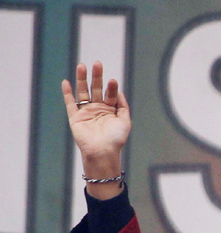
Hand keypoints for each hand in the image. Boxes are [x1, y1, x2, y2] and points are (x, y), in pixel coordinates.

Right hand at [61, 62, 130, 197]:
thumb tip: (120, 93)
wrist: (102, 152)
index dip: (112, 87)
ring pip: (83, 92)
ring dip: (82, 79)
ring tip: (82, 66)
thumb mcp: (125, 122)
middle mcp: (97, 109)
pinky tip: (66, 82)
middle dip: (97, 77)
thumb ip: (123, 107)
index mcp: (110, 111)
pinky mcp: (75, 117)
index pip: (110, 94)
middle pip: (96, 89)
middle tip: (97, 64)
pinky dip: (67, 93)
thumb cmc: (116, 140)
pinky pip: (70, 103)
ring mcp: (86, 112)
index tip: (113, 81)